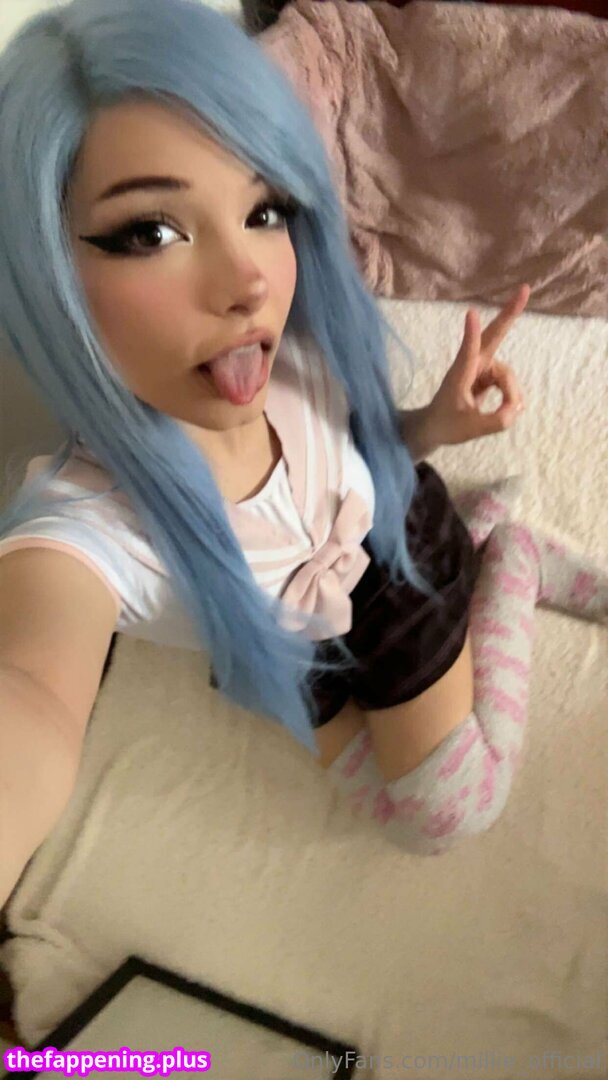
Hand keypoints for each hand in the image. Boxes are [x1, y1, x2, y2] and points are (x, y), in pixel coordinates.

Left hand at [427, 284, 528, 446]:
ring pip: (508, 375)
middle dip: (509, 314)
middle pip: (494, 336)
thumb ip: (494, 421)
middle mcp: (473, 365)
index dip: (471, 334)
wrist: (436, 426)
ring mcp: (483, 368)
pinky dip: (512, 398)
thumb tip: (514, 411)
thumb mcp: (470, 429)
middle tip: (524, 290)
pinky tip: (508, 409)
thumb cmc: (447, 424)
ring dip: (511, 395)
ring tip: (505, 414)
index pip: (467, 352)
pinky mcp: (490, 375)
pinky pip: (510, 384)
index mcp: (460, 373)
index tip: (471, 313)